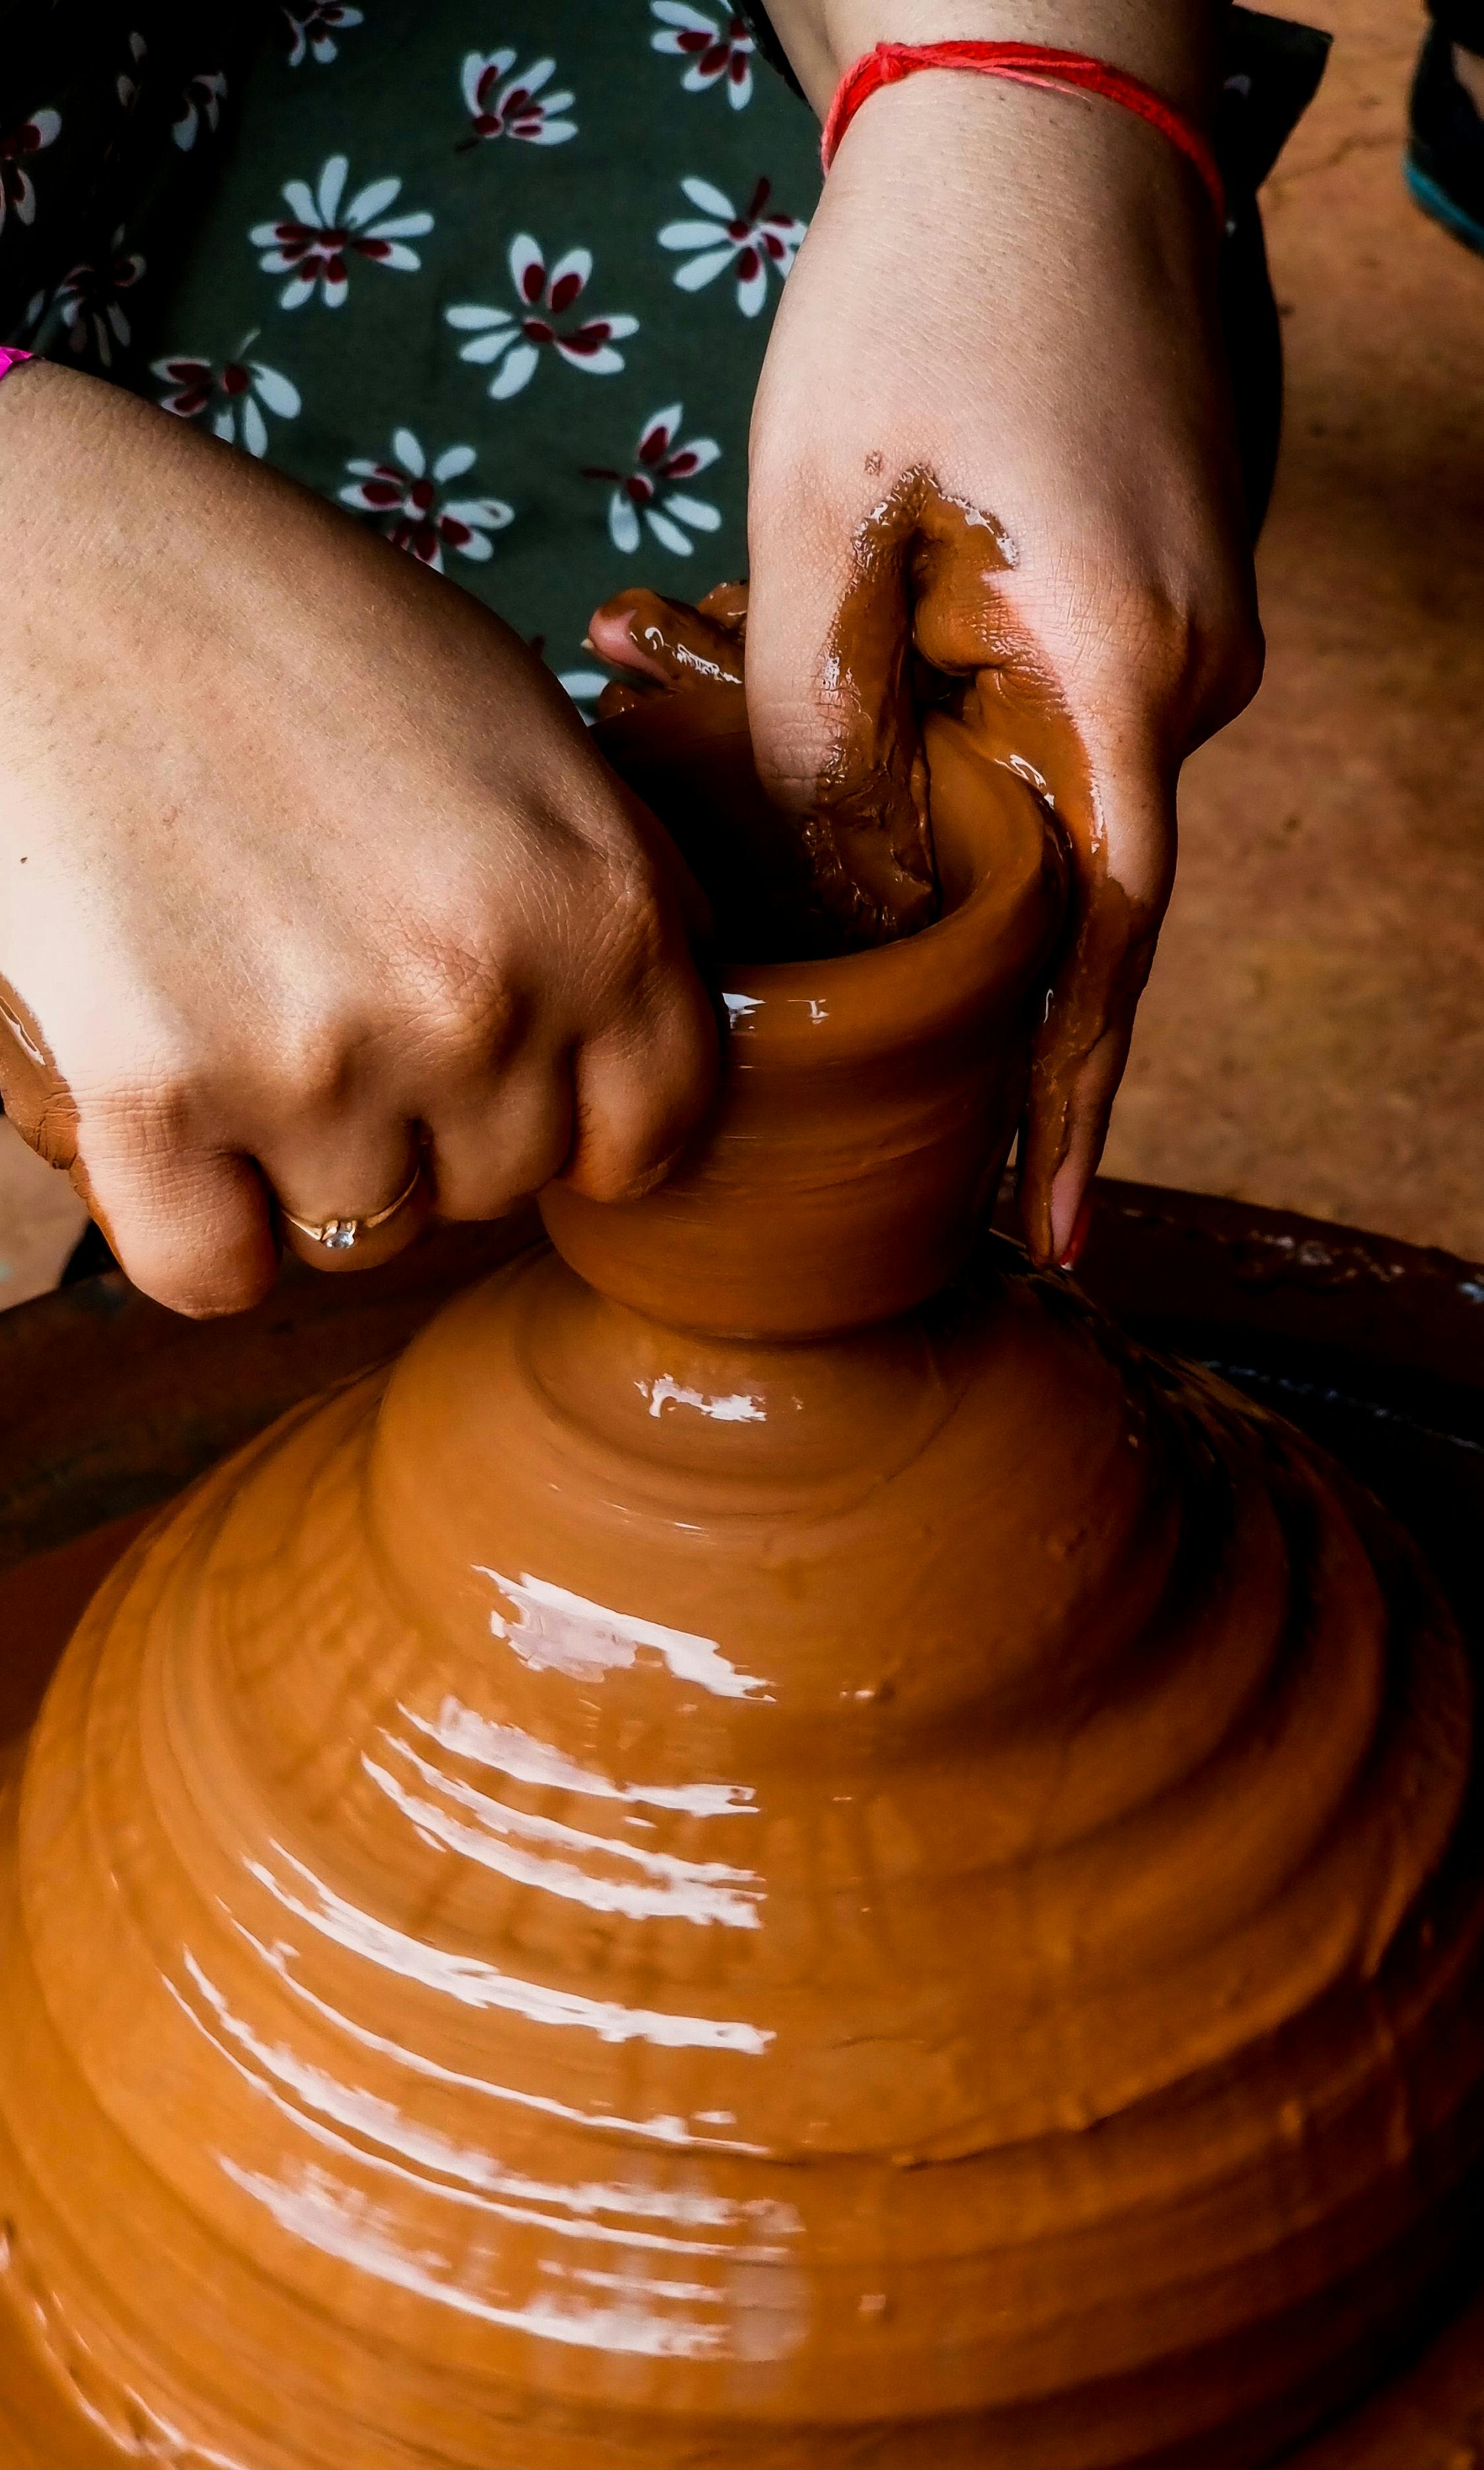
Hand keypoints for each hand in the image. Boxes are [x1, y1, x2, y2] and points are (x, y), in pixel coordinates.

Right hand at [0, 366, 714, 1313]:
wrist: (56, 564)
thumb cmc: (287, 620)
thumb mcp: (518, 715)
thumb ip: (617, 874)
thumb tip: (680, 991)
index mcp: (601, 907)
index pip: (648, 1138)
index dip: (577, 1117)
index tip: (512, 1075)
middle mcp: (482, 1003)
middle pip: (492, 1189)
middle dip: (430, 1123)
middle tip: (336, 990)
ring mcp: (318, 1060)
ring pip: (357, 1232)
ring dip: (308, 1164)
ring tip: (247, 1010)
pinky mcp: (155, 1094)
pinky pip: (216, 1272)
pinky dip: (196, 1227)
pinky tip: (179, 1122)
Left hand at [746, 5, 1262, 1264]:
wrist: (1042, 123)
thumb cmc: (920, 302)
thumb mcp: (827, 523)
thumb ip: (832, 732)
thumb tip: (850, 898)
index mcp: (1117, 668)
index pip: (1106, 943)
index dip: (1073, 1097)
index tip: (1048, 1225)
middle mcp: (1183, 674)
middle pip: (1065, 884)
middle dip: (946, 948)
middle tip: (823, 996)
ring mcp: (1179, 633)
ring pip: (1044, 799)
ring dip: (919, 815)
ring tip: (758, 748)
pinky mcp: (1141, 595)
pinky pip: (1050, 723)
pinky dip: (951, 739)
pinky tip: (845, 682)